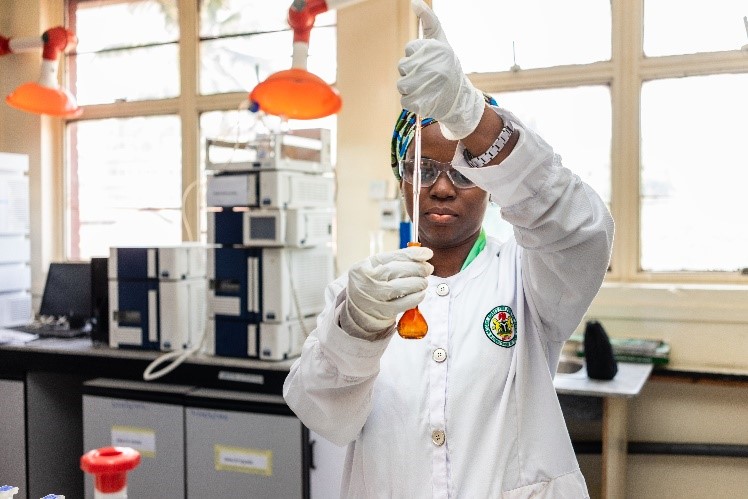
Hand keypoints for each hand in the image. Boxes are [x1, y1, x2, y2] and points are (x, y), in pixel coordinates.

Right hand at [340, 246, 433, 337]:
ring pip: (404, 286)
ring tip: (423, 282)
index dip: (412, 254)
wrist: (357, 313)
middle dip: (418, 268)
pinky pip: (405, 302)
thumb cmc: (370, 286)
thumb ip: (394, 261)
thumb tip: (423, 255)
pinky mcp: (384, 311)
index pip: (392, 256)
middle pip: (398, 270)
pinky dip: (416, 297)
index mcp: (364, 267)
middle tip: (428, 269)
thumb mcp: (373, 270)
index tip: (427, 253)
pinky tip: (420, 293)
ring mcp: (375, 297)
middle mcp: (368, 281)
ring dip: (419, 282)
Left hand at [397, 0, 484, 139]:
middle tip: (426, 76)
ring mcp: (429, 87)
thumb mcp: (441, 41)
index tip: (429, 61)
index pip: (409, 49)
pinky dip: (411, 101)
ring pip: (401, 84)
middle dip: (410, 72)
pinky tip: (424, 99)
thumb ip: (428, 20)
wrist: (459, 99)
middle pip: (403, 66)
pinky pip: (404, 101)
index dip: (415, 56)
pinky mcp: (423, 105)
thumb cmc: (447, 66)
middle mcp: (435, 67)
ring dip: (409, 87)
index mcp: (439, 50)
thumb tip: (414, 1)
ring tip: (424, 88)